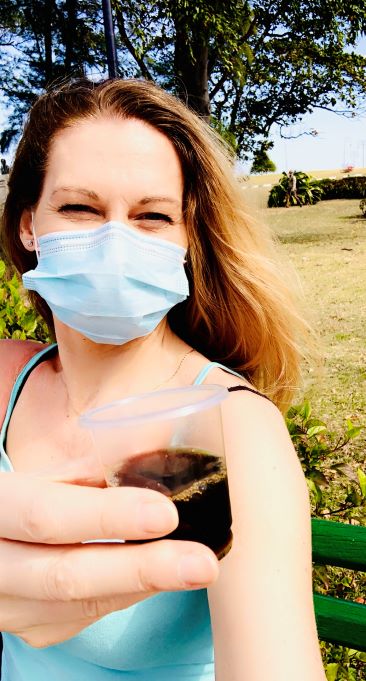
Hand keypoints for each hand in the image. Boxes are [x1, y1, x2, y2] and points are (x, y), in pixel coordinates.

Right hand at [0, 472, 218, 647]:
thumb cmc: (17, 495)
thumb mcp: (34, 470)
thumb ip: (79, 467)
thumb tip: (150, 454)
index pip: (46, 516)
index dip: (106, 517)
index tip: (165, 513)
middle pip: (66, 576)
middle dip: (141, 569)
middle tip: (202, 562)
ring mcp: (8, 605)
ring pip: (79, 605)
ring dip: (143, 587)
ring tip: (196, 568)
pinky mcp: (30, 626)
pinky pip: (83, 617)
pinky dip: (127, 596)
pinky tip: (159, 577)